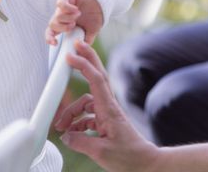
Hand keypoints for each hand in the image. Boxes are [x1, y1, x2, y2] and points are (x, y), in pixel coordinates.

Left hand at [46, 0, 102, 45]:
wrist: (99, 2)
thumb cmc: (93, 17)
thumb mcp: (91, 32)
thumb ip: (86, 41)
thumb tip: (82, 52)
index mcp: (63, 25)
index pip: (51, 33)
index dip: (49, 38)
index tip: (55, 43)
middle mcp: (60, 17)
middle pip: (52, 24)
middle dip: (63, 27)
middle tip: (73, 26)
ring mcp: (62, 7)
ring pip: (57, 16)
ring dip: (68, 18)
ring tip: (78, 15)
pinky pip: (60, 4)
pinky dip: (68, 8)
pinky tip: (76, 10)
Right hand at [54, 40, 160, 171]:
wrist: (146, 165)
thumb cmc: (130, 158)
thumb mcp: (102, 153)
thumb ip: (80, 142)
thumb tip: (66, 136)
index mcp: (109, 109)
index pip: (96, 80)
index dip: (83, 65)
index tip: (70, 56)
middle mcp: (108, 107)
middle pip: (96, 77)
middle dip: (85, 60)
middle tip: (74, 47)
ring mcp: (106, 114)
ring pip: (84, 103)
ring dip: (71, 112)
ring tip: (61, 127)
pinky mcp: (105, 123)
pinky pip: (87, 116)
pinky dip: (77, 122)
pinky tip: (71, 133)